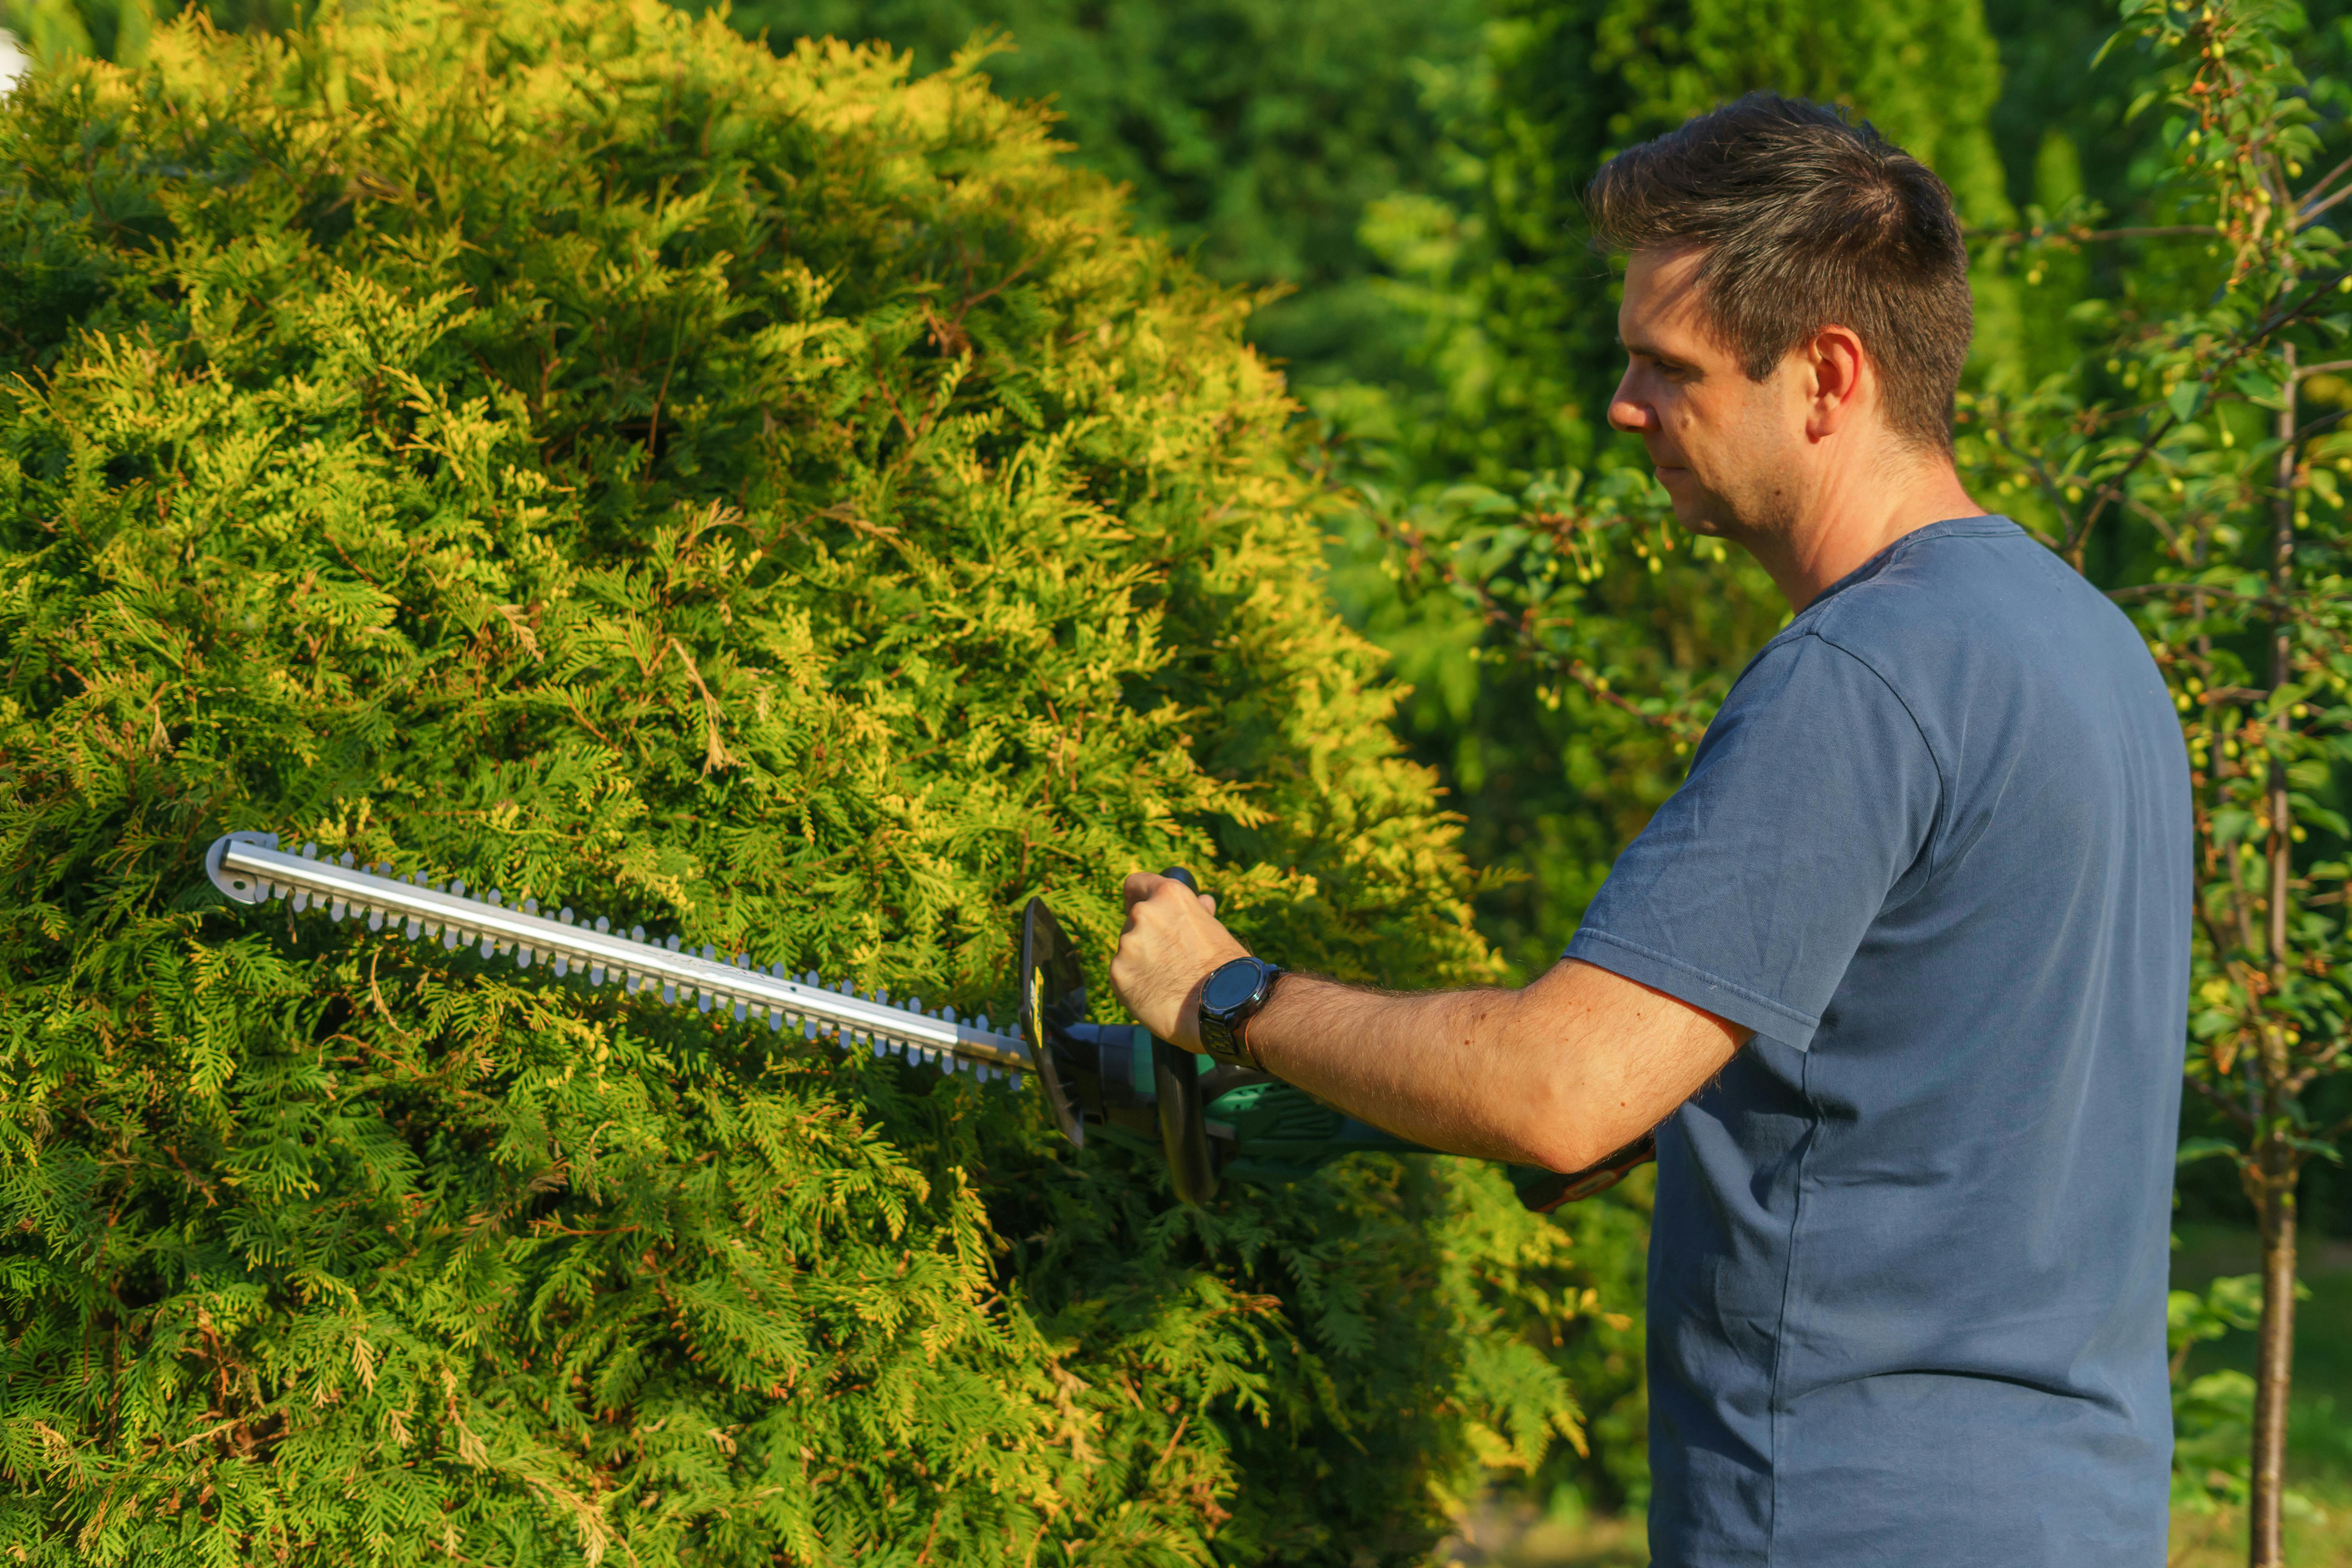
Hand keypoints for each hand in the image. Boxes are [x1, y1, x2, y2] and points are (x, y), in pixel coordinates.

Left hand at [1109, 871, 1247, 1050]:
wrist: (1225, 1007)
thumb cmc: (1227, 967)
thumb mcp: (1216, 929)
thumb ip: (1198, 912)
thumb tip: (1201, 901)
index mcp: (1168, 895)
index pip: (1136, 883)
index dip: (1140, 895)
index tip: (1145, 908)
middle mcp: (1143, 914)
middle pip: (1133, 920)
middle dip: (1147, 936)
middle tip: (1169, 958)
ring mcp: (1127, 944)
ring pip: (1128, 949)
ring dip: (1141, 960)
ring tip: (1168, 981)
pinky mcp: (1117, 973)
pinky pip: (1122, 975)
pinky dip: (1135, 983)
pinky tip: (1158, 994)